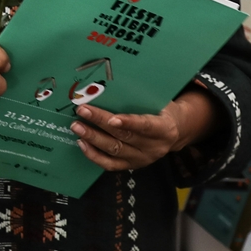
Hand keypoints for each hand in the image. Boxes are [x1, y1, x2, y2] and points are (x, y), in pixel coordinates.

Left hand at [71, 91, 218, 170]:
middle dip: (100, 123)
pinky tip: (81, 143)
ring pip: (114, 150)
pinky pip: (110, 164)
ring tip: (77, 126)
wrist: (174, 132)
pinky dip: (94, 155)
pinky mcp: (131, 165)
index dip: (129, 123)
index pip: (146, 126)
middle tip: (82, 111)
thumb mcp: (158, 102)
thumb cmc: (160, 111)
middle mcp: (154, 147)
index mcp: (164, 129)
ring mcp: (142, 159)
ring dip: (93, 138)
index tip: (111, 119)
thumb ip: (140, 98)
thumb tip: (111, 85)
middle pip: (124, 136)